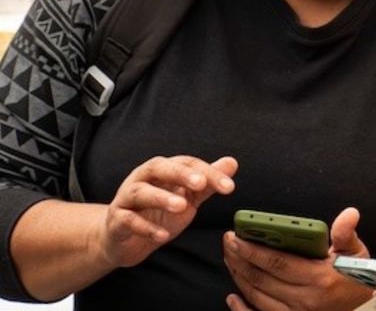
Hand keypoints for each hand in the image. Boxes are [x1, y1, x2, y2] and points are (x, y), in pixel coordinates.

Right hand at [98, 155, 236, 268]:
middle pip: (158, 167)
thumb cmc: (157, 214)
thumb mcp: (186, 198)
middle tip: (201, 183)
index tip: (229, 187)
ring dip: (161, 198)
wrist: (123, 240)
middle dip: (180, 174)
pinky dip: (145, 227)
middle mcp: (141, 179)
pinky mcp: (116, 221)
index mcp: (162, 170)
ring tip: (181, 207)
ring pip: (140, 192)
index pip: (186, 163)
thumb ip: (207, 183)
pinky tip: (162, 236)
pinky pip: (127, 220)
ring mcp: (126, 199)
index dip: (208, 172)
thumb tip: (232, 163)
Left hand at [224, 207, 370, 310]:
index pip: (278, 263)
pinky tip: (232, 297)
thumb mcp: (356, 252)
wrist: (366, 306)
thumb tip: (349, 214)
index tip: (236, 237)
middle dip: (240, 259)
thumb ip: (346, 233)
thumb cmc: (359, 276)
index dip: (253, 250)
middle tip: (229, 242)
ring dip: (239, 277)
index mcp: (320, 277)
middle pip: (262, 279)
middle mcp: (306, 299)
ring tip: (230, 258)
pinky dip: (242, 309)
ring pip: (257, 296)